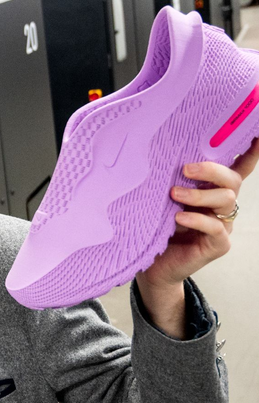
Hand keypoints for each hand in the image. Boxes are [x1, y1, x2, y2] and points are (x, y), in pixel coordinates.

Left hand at [138, 136, 258, 287]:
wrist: (153, 266)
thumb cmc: (157, 229)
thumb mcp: (163, 200)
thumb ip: (173, 182)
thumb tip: (166, 156)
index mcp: (212, 190)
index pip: (238, 168)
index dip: (251, 152)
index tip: (257, 136)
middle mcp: (221, 206)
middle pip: (232, 180)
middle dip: (212, 170)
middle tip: (185, 170)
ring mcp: (223, 225)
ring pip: (225, 200)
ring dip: (199, 195)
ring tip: (174, 195)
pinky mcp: (218, 244)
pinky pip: (215, 227)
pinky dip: (197, 219)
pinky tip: (179, 218)